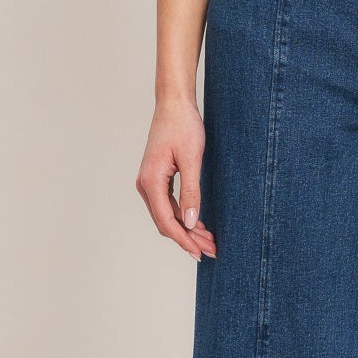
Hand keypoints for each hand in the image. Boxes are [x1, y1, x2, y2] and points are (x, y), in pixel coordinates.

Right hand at [135, 97, 215, 261]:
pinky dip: (183, 216)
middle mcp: (146, 184)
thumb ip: (191, 192)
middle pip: (165, 222)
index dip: (184, 240)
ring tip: (209, 241)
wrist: (174, 104)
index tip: (200, 252)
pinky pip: (168, 205)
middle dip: (188, 238)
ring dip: (187, 229)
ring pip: (167, 215)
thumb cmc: (183, 126)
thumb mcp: (192, 160)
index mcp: (151, 181)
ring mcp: (150, 182)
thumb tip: (189, 222)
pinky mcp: (157, 179)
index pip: (166, 221)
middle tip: (211, 250)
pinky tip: (198, 224)